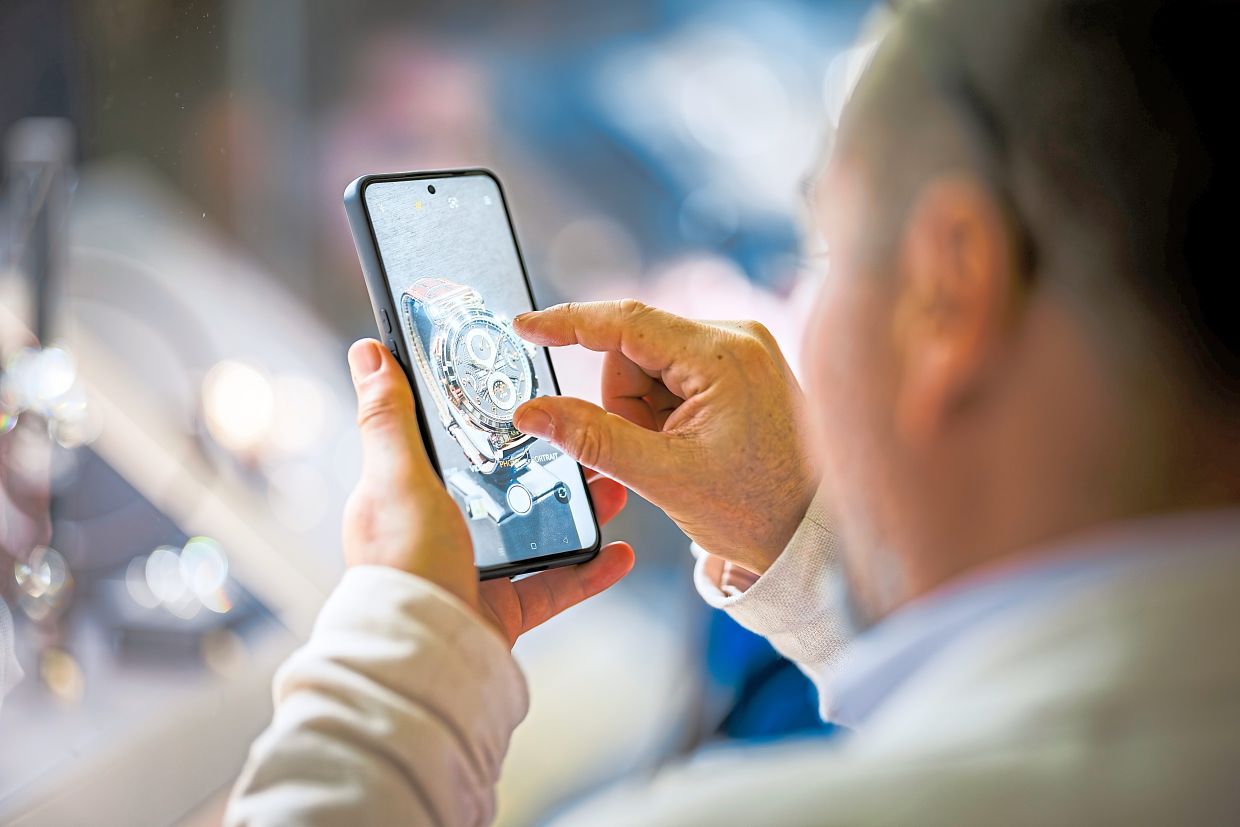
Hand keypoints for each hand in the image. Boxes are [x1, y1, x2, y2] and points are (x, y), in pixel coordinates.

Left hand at [342, 339, 634, 646]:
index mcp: (408, 498)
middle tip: (588, 442)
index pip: (451, 447)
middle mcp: (440, 534)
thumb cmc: (403, 564)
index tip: (532, 400)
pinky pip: (555, 585)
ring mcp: (474, 574)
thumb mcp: (397, 477)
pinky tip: (618, 552)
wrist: (424, 654)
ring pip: (538, 532)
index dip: (490, 422)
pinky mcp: (503, 611)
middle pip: (506, 488)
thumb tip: (368, 352)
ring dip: (580, 510)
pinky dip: (588, 571)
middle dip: (552, 466)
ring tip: (615, 488)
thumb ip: (389, 416)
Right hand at [512, 300, 816, 574]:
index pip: (626, 321)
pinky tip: (690, 443)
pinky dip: (664, 410)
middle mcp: (737, 338)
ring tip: (678, 453)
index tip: (523, 327)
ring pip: (648, 365)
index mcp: (723, 355)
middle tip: (651, 451)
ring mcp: (742, 349)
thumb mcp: (663, 477)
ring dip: (644, 411)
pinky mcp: (741, 365)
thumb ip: (591, 438)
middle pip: (633, 350)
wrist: (811, 531)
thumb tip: (531, 412)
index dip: (568, 323)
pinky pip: (674, 374)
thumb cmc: (755, 509)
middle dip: (625, 403)